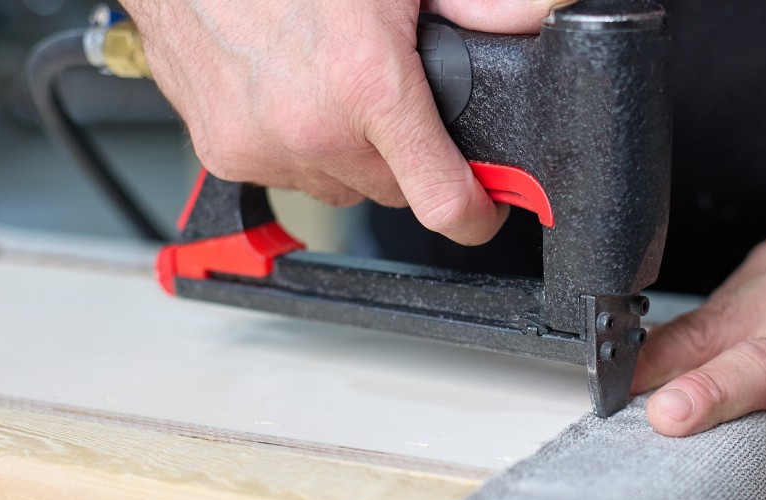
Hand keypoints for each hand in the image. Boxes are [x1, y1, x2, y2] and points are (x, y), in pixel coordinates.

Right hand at [121, 0, 558, 243]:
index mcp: (367, 85)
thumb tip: (540, 18)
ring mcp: (263, 146)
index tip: (486, 209)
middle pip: (394, 190)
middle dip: (407, 158)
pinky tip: (290, 91)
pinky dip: (299, 145)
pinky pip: (288, 172)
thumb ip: (477, 7)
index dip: (477, 213)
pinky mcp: (225, 153)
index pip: (444, 201)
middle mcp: (313, 128)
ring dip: (349, 152)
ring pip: (341, 185)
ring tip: (332, 86)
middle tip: (393, 102)